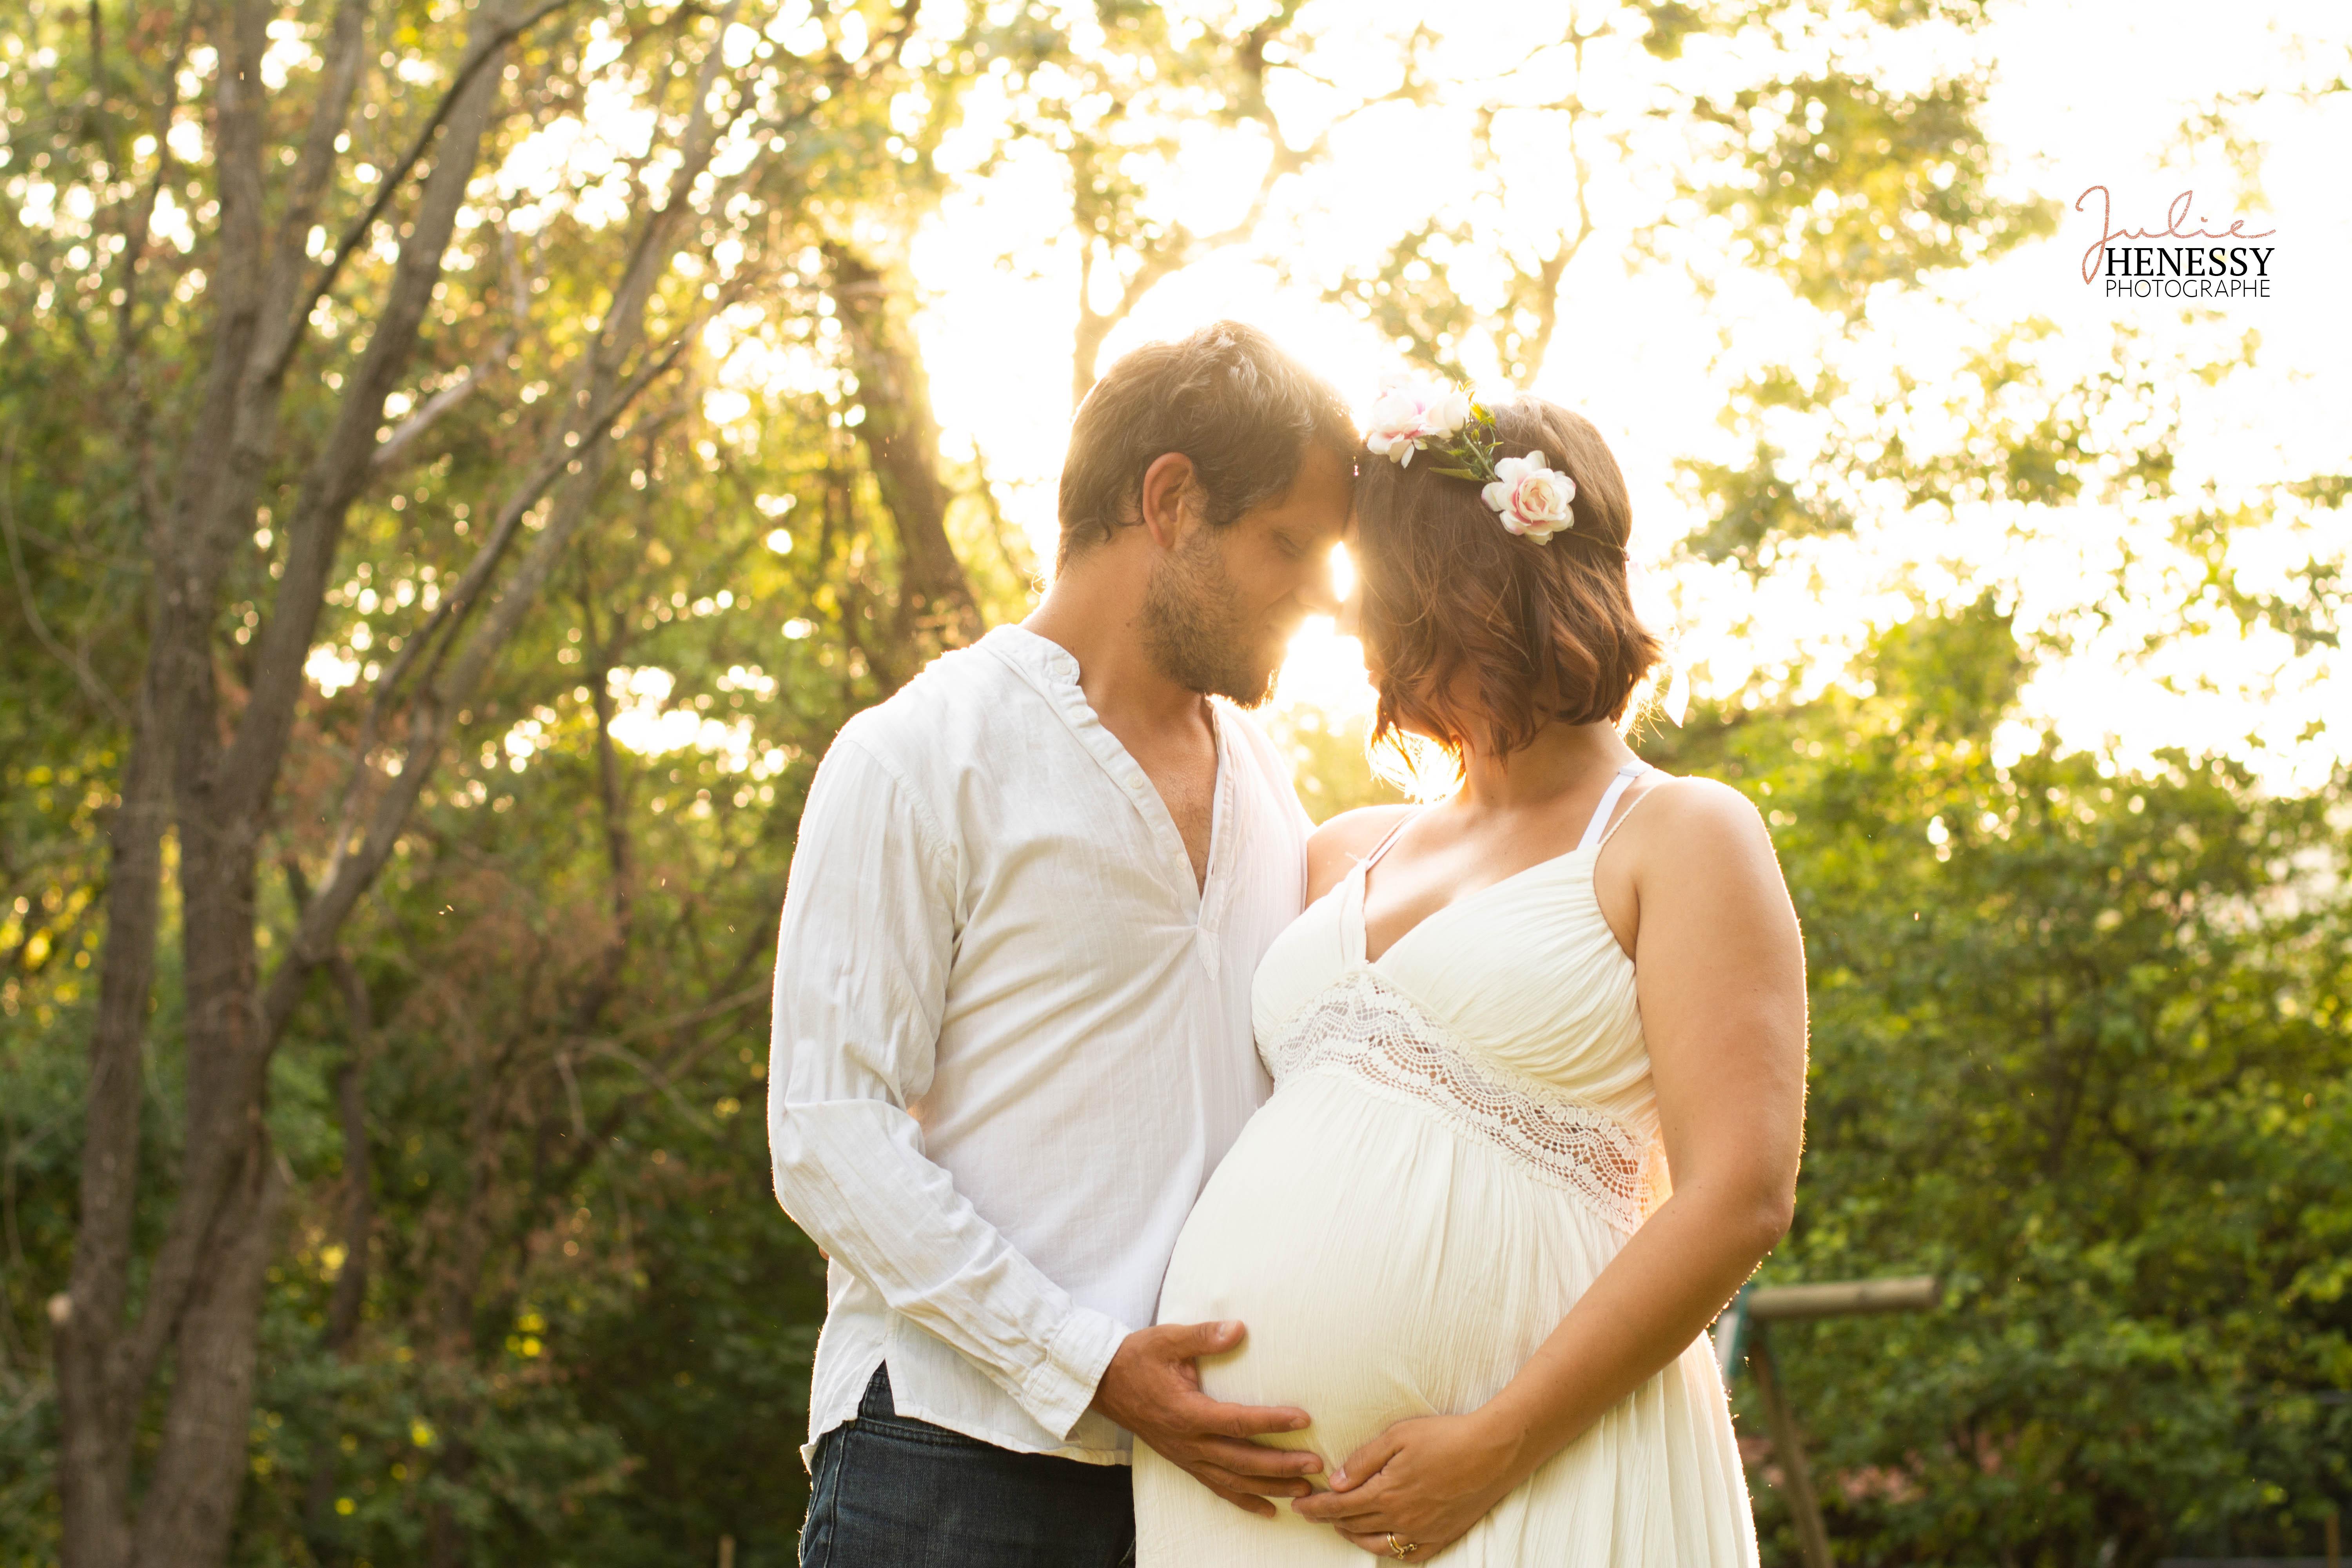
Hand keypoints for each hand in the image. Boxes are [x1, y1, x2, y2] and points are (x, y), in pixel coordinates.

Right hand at [1089, 1320, 1322, 1517]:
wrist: (1104, 1384)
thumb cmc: (1137, 1358)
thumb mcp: (1167, 1339)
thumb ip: (1203, 1336)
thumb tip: (1238, 1328)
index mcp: (1187, 1412)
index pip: (1237, 1421)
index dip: (1272, 1421)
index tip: (1303, 1418)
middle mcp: (1188, 1442)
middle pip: (1242, 1460)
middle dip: (1281, 1465)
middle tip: (1316, 1466)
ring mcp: (1186, 1456)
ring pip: (1234, 1480)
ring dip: (1270, 1487)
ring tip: (1304, 1491)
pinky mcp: (1184, 1462)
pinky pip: (1217, 1488)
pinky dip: (1244, 1500)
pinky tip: (1269, 1509)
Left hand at [1291, 1411, 1524, 1558]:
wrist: (1494, 1452)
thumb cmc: (1445, 1436)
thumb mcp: (1398, 1436)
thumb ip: (1363, 1461)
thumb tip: (1335, 1482)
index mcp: (1386, 1493)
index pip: (1339, 1507)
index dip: (1315, 1507)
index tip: (1298, 1506)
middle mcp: (1401, 1519)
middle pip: (1354, 1525)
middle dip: (1329, 1519)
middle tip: (1314, 1512)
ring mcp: (1423, 1532)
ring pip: (1377, 1544)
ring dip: (1353, 1536)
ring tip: (1341, 1526)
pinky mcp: (1443, 1536)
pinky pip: (1409, 1555)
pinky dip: (1389, 1551)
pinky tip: (1382, 1543)